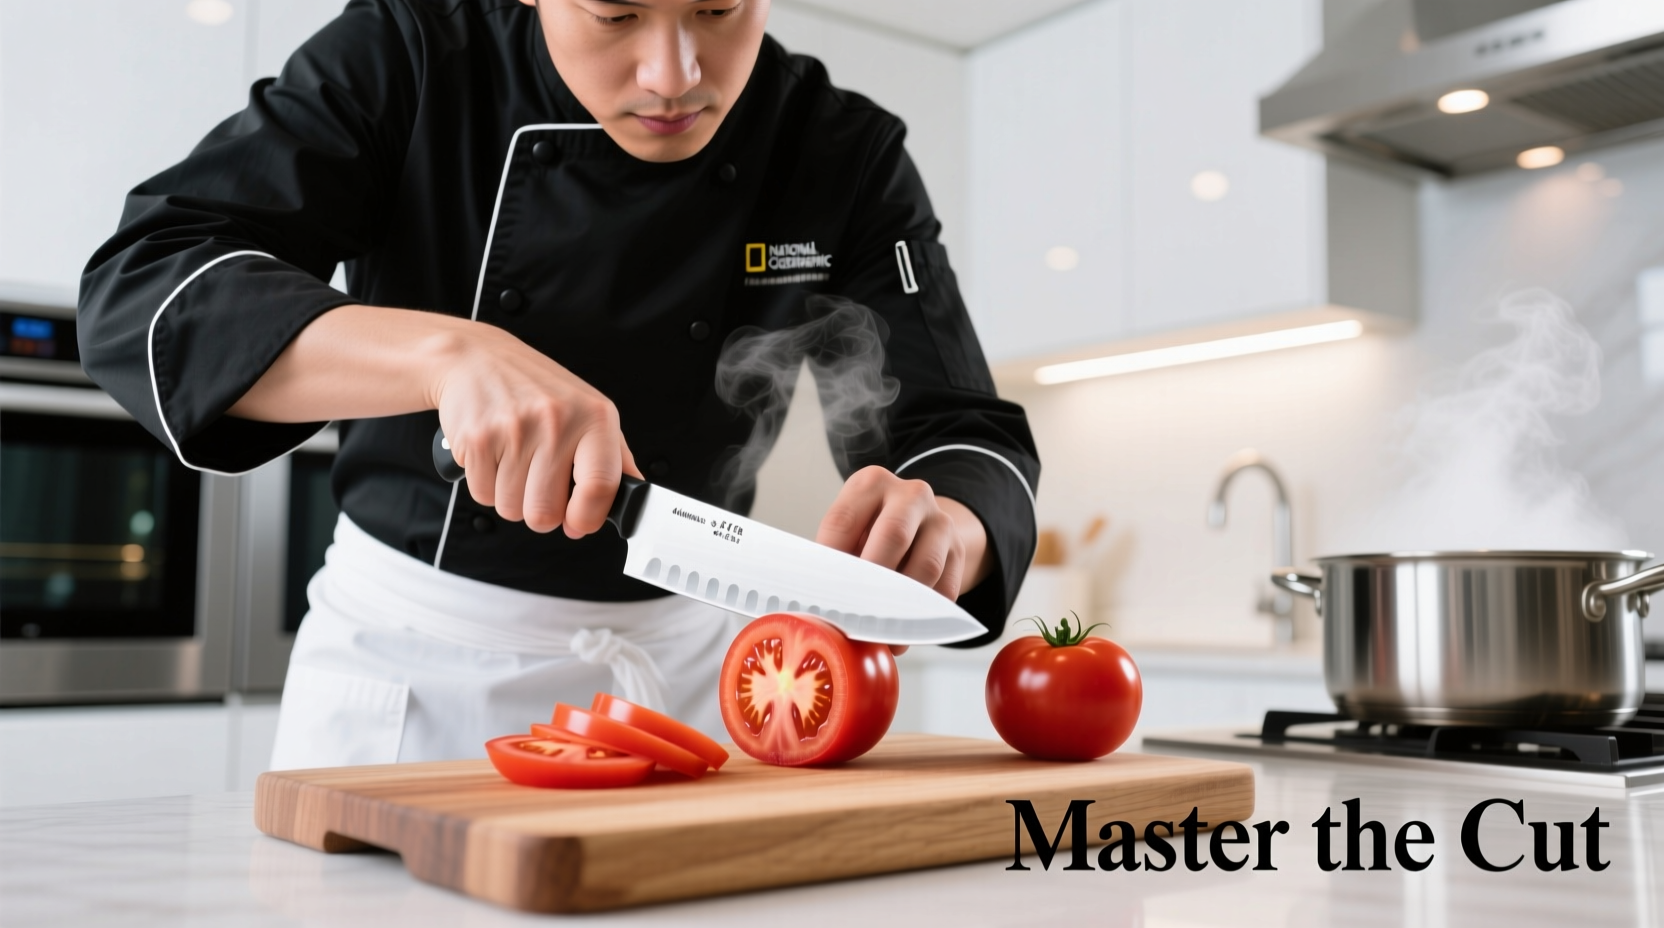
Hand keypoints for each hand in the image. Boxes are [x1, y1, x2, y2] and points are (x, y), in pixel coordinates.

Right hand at [434, 324, 639, 536]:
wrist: (478, 358)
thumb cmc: (537, 390)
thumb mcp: (590, 412)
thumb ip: (616, 459)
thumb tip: (633, 501)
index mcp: (595, 417)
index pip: (601, 486)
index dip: (588, 518)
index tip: (579, 523)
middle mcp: (557, 421)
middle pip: (546, 512)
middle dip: (541, 512)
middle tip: (540, 486)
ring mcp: (515, 430)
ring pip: (512, 509)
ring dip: (512, 498)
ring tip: (515, 463)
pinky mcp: (477, 439)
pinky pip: (484, 496)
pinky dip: (488, 486)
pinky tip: (495, 455)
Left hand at [816, 466, 993, 641]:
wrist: (919, 522)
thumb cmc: (871, 530)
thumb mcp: (850, 529)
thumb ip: (835, 556)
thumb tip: (820, 604)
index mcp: (871, 483)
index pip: (844, 520)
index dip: (831, 561)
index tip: (823, 594)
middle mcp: (910, 494)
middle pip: (893, 535)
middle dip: (872, 580)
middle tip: (855, 613)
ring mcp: (939, 521)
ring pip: (925, 566)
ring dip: (902, 605)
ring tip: (881, 633)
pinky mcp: (958, 550)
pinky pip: (945, 588)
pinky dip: (923, 614)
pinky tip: (904, 631)